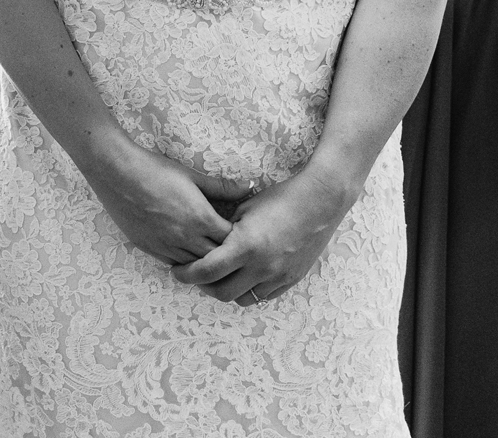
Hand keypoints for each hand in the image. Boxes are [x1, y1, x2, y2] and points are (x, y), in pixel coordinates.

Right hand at [79, 138, 251, 265]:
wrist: (117, 172)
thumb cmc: (154, 169)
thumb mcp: (192, 176)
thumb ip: (222, 186)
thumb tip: (249, 186)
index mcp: (201, 218)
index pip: (231, 242)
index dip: (238, 239)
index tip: (239, 233)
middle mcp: (186, 237)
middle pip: (216, 259)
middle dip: (224, 255)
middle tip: (228, 248)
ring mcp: (166, 246)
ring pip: (195, 266)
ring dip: (203, 261)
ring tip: (209, 253)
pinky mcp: (149, 248)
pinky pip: (174, 264)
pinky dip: (184, 261)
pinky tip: (186, 252)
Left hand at [169, 169, 353, 303]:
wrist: (320, 202)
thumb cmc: (279, 199)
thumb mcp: (244, 209)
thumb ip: (223, 229)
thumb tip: (202, 240)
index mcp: (245, 246)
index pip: (206, 271)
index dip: (186, 274)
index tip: (177, 271)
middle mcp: (261, 266)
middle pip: (221, 292)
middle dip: (203, 287)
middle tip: (196, 276)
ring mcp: (278, 276)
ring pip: (242, 299)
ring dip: (227, 290)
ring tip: (219, 277)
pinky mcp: (291, 280)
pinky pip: (263, 296)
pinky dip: (249, 290)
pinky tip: (243, 277)